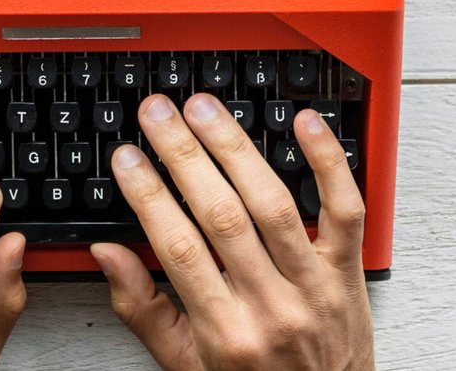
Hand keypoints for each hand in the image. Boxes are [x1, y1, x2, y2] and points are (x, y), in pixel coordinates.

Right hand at [91, 94, 373, 370]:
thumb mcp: (185, 362)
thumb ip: (143, 308)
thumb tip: (107, 253)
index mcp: (225, 331)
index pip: (178, 247)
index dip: (148, 195)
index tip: (127, 157)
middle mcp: (271, 305)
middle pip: (222, 215)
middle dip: (183, 155)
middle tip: (158, 113)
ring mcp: (314, 285)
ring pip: (274, 203)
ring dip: (235, 148)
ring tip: (204, 109)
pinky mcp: (348, 271)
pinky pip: (344, 210)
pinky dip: (328, 162)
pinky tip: (305, 123)